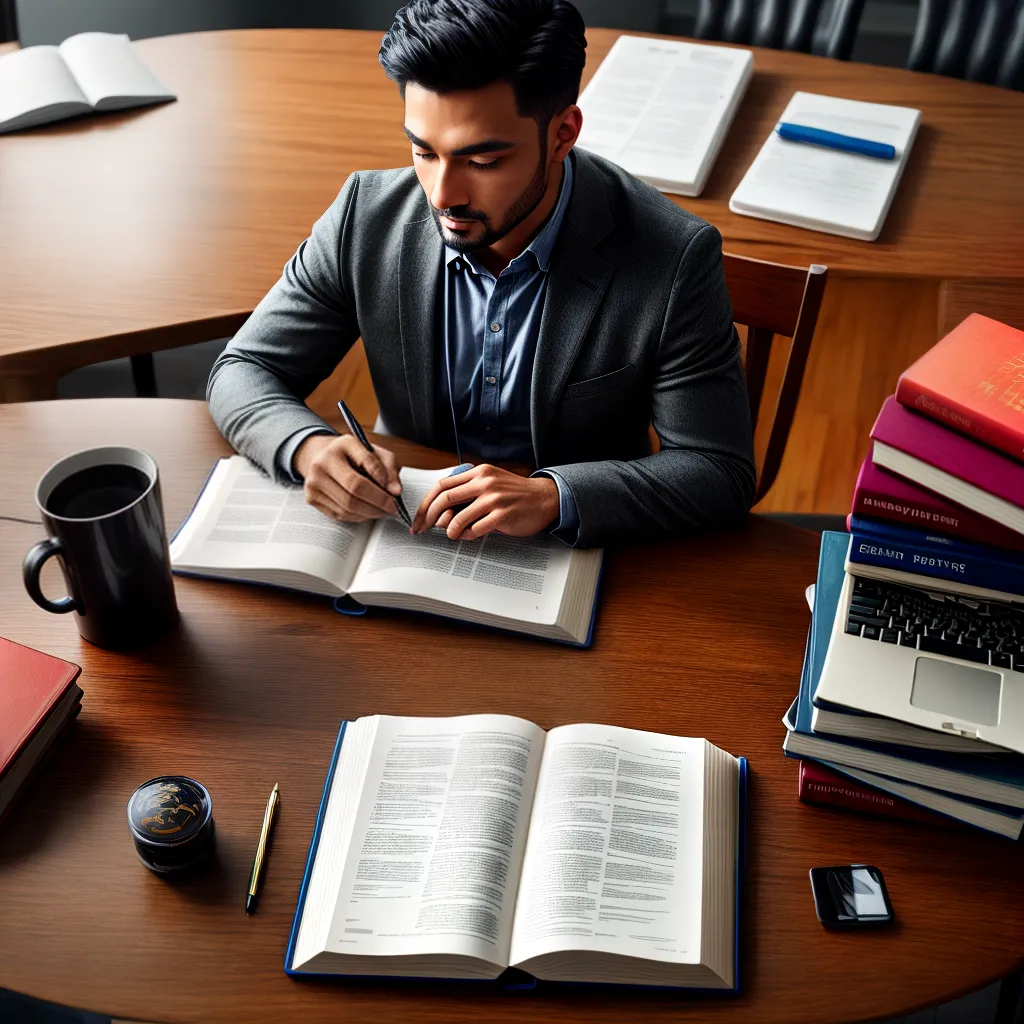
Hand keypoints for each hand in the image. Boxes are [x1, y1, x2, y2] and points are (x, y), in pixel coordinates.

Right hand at [294, 433, 402, 522]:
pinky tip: (365, 511)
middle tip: (392, 508)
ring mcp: (314, 481)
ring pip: (348, 506)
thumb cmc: (353, 457)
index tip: (394, 492)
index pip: (367, 462)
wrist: (322, 458)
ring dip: (370, 512)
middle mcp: (324, 461)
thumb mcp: (375, 454)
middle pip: (355, 489)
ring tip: (381, 510)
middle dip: (379, 502)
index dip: (384, 479)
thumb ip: (389, 469)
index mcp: (343, 444)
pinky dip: (358, 516)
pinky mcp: (311, 498)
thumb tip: (395, 491)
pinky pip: (340, 514)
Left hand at [412, 464, 558, 540]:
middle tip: (423, 529)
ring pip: (458, 517)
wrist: (544, 498)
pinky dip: (468, 535)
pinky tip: (470, 535)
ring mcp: (494, 498)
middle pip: (445, 499)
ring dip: (450, 530)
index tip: (419, 517)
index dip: (426, 503)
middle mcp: (484, 482)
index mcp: (478, 472)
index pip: (442, 485)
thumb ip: (466, 496)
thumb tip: (439, 516)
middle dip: (429, 517)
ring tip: (452, 534)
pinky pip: (475, 529)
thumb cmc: (514, 495)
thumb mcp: (489, 485)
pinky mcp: (503, 514)